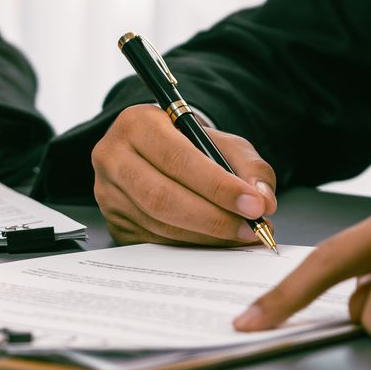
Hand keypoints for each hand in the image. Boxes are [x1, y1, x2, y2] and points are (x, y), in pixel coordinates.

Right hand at [93, 104, 277, 245]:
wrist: (156, 153)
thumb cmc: (190, 146)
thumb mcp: (223, 143)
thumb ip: (249, 167)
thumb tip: (263, 200)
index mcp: (137, 123)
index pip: (177, 159)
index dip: (217, 186)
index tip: (253, 205)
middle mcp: (112, 156)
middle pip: (162, 197)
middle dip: (212, 218)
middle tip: (250, 229)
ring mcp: (107, 193)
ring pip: (158, 224)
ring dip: (205, 236)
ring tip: (239, 236)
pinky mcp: (113, 222)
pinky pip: (154, 242)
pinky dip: (190, 246)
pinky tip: (215, 242)